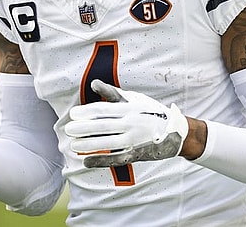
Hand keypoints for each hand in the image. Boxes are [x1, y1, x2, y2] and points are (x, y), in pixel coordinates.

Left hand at [64, 80, 188, 167]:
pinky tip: (86, 161)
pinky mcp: (136, 154)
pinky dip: (101, 160)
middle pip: (103, 126)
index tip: (73, 114)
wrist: (177, 132)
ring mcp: (134, 140)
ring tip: (73, 144)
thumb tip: (93, 83)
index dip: (87, 112)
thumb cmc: (152, 112)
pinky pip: (116, 158)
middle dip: (84, 128)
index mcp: (130, 108)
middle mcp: (132, 123)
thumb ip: (113, 92)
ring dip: (89, 144)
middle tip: (68, 129)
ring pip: (108, 143)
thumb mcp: (135, 99)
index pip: (104, 110)